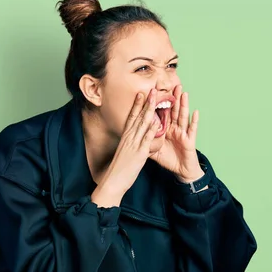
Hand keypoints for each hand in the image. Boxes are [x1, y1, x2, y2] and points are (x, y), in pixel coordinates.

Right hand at [91, 89, 160, 206]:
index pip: (131, 117)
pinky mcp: (139, 153)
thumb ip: (129, 145)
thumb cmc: (119, 170)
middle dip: (146, 102)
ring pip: (143, 123)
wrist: (113, 181)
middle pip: (138, 116)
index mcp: (125, 138)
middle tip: (152, 90)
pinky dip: (152, 129)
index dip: (137, 105)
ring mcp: (134, 144)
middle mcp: (129, 138)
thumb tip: (132, 141)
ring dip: (150, 110)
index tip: (141, 94)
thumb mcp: (124, 153)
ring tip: (157, 98)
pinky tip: (158, 121)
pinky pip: (147, 139)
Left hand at [150, 85, 203, 182]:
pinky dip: (194, 121)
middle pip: (174, 111)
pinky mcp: (190, 141)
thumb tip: (134, 138)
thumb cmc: (170, 159)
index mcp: (166, 130)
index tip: (155, 91)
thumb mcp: (155, 150)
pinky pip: (192, 130)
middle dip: (173, 98)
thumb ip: (146, 143)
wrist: (181, 171)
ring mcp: (183, 134)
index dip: (159, 104)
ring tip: (183, 93)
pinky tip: (196, 112)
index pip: (162, 114)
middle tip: (173, 85)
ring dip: (184, 105)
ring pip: (183, 117)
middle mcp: (175, 129)